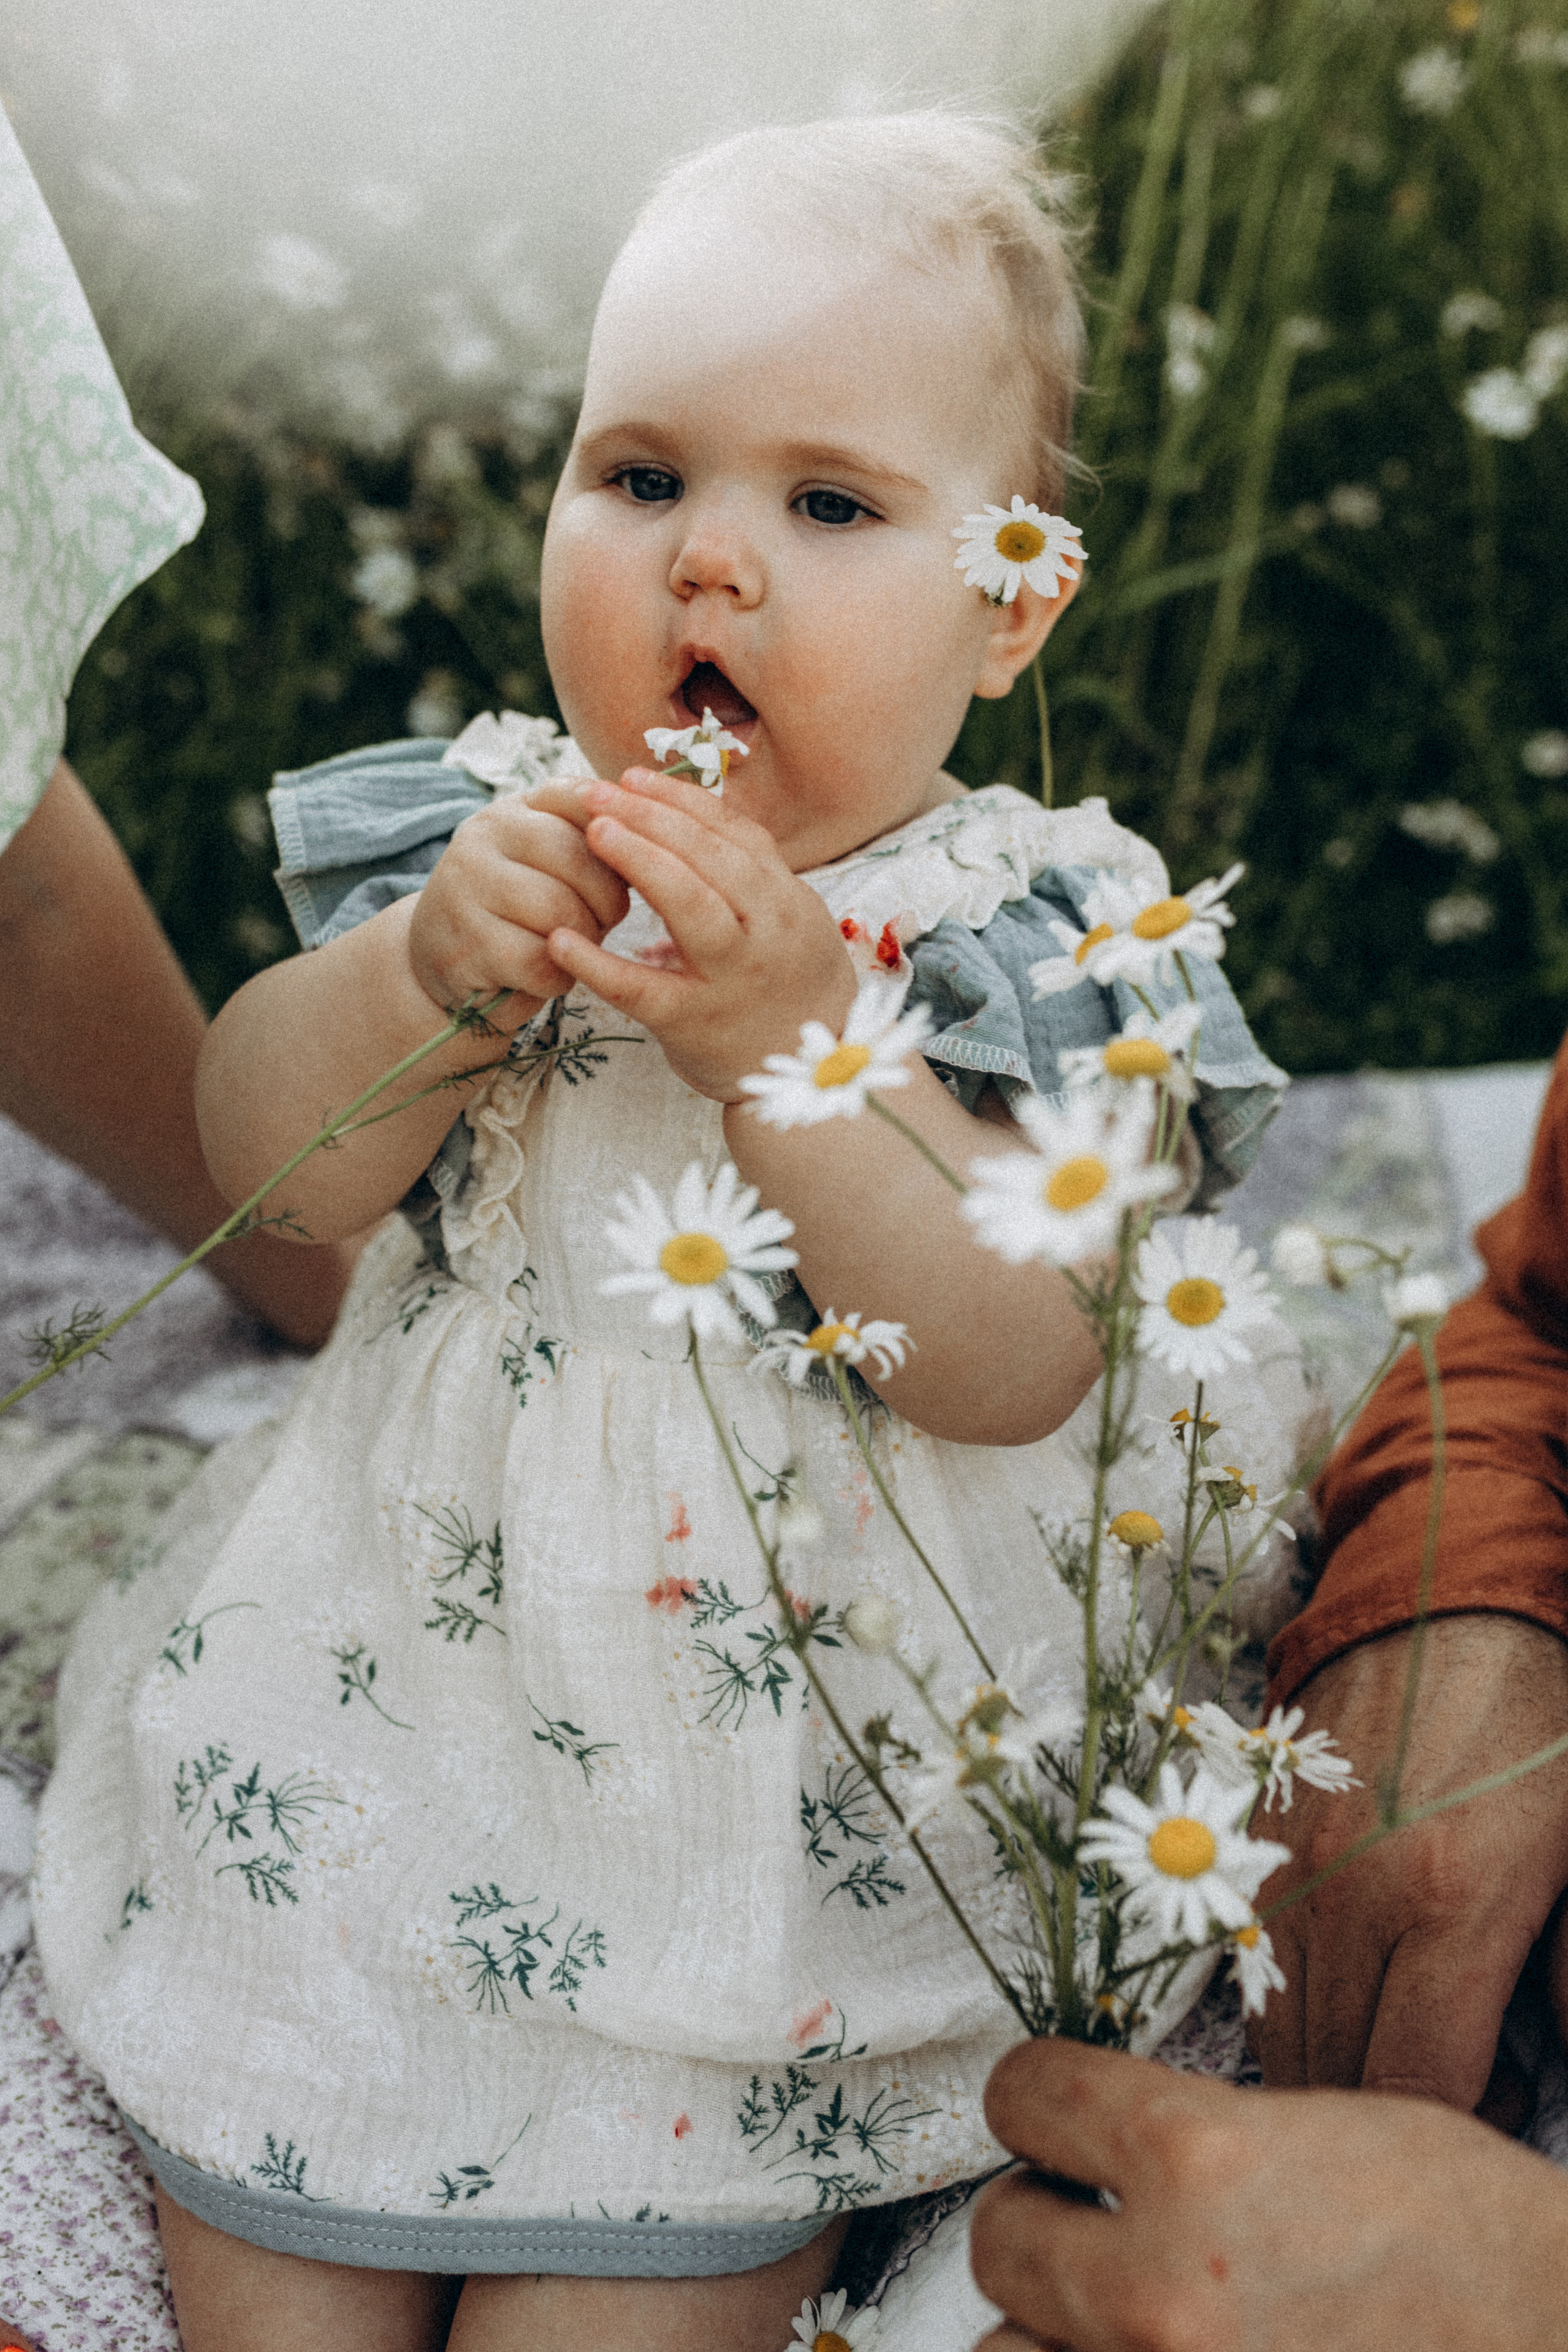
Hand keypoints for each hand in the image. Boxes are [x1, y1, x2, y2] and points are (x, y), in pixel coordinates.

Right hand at [407, 781, 629, 1017]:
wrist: (444, 959)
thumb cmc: (517, 910)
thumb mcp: (546, 862)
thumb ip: (589, 840)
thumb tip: (658, 830)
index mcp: (513, 810)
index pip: (579, 799)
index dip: (620, 833)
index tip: (633, 863)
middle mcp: (483, 836)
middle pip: (577, 857)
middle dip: (608, 898)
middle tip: (607, 919)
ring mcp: (467, 888)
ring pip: (559, 910)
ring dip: (585, 940)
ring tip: (576, 947)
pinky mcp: (465, 945)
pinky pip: (539, 960)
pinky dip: (558, 977)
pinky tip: (550, 974)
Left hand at [544, 766, 856, 1098]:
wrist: (809, 1072)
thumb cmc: (785, 984)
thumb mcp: (784, 919)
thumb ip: (740, 872)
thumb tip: (678, 818)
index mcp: (785, 899)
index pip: (734, 833)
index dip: (681, 800)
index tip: (631, 776)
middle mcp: (765, 932)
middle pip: (712, 859)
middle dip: (653, 818)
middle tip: (596, 794)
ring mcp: (732, 977)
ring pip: (692, 908)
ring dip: (642, 862)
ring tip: (593, 832)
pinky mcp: (694, 1022)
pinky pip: (644, 989)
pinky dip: (600, 964)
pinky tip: (562, 940)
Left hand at [970, 2038, 1567, 2351]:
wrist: (1552, 2339)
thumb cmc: (1466, 2238)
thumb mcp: (1320, 2131)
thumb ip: (1192, 2133)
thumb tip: (1107, 2141)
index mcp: (1198, 2154)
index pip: (1025, 2095)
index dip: (1037, 2099)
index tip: (1051, 2113)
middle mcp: (1164, 2280)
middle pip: (1002, 2237)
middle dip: (1039, 2220)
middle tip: (1086, 2219)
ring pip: (1009, 2351)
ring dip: (1051, 2327)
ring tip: (1110, 2309)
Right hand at [1255, 1616, 1567, 2108]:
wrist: (1445, 1606)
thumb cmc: (1538, 1729)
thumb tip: (1562, 2072)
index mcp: (1452, 1900)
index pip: (1421, 2082)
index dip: (1457, 2124)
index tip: (1492, 2114)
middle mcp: (1352, 1893)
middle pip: (1340, 2076)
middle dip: (1391, 2116)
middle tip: (1449, 2090)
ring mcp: (1289, 1869)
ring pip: (1281, 2036)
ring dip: (1333, 2073)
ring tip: (1397, 2052)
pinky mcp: (1253, 1847)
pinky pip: (1253, 1972)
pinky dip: (1293, 2014)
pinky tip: (1346, 2002)